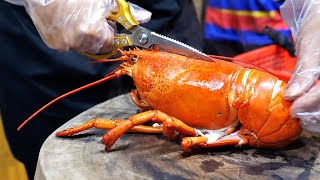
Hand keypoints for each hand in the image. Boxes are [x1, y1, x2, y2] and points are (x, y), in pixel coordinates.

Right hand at [24, 0, 150, 53]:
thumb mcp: (106, 0)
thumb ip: (127, 12)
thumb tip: (145, 18)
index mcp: (92, 32)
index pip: (110, 44)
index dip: (110, 32)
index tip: (108, 25)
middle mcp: (77, 42)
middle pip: (98, 46)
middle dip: (99, 34)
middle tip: (92, 17)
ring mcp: (63, 45)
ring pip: (83, 45)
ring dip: (85, 35)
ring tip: (79, 17)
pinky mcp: (53, 43)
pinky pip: (69, 44)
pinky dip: (71, 35)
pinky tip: (68, 21)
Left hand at [280, 0, 319, 131]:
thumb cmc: (318, 29)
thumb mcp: (311, 48)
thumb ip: (304, 72)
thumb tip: (292, 96)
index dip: (311, 102)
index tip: (293, 109)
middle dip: (314, 111)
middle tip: (295, 114)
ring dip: (316, 113)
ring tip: (300, 115)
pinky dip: (316, 108)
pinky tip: (306, 110)